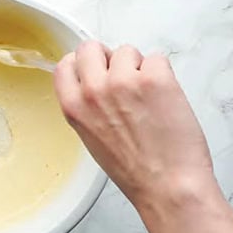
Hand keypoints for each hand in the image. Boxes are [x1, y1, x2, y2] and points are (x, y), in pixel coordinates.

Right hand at [53, 41, 215, 206]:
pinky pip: (157, 58)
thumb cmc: (134, 170)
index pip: (65, 65)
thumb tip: (98, 83)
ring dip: (139, 67)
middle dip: (108, 58)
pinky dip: (163, 74)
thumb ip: (88, 106)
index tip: (94, 68)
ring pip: (127, 51)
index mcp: (74, 107)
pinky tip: (165, 100)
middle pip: (91, 47)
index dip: (82, 63)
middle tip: (124, 76)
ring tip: (149, 97)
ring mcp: (123, 82)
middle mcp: (94, 90)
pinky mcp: (154, 78)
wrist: (167, 185)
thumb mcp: (92, 138)